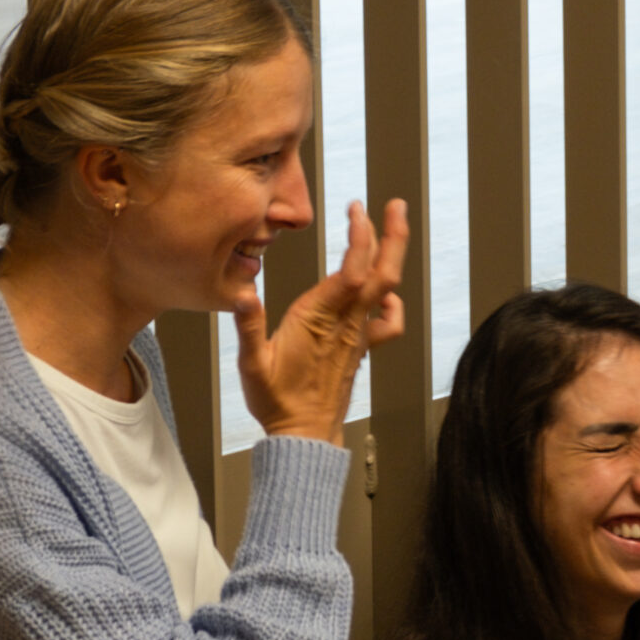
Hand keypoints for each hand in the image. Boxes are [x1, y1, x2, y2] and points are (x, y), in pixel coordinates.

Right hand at [235, 198, 407, 446]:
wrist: (305, 435)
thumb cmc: (277, 401)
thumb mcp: (251, 364)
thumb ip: (248, 327)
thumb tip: (243, 294)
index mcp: (320, 319)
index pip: (351, 270)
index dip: (359, 237)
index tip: (357, 209)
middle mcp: (345, 323)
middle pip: (381, 273)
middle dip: (391, 235)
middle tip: (396, 204)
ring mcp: (357, 335)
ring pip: (386, 290)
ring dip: (392, 256)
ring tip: (393, 228)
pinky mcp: (361, 347)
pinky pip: (386, 322)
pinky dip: (392, 302)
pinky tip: (387, 295)